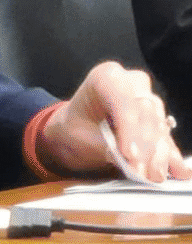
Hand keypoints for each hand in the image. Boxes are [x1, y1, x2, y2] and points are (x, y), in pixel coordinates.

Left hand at [37, 61, 190, 181]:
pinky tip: (177, 170)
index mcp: (106, 77)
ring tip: (153, 175)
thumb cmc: (76, 128)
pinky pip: (166, 137)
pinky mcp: (158, 120)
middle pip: (146, 112)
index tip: (129, 154)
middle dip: (144, 145)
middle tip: (139, 171)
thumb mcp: (81, 136)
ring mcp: (147, 100)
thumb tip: (130, 159)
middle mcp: (130, 83)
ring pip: (159, 125)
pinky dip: (170, 155)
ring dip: (158, 153)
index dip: (128, 128)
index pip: (123, 99)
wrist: (78, 131)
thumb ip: (106, 146)